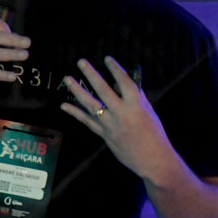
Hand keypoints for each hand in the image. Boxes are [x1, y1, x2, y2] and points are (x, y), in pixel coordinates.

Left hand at [61, 56, 177, 181]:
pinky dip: (75, 112)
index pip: (124, 82)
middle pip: (103, 90)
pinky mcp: (104, 135)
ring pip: (90, 105)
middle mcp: (122, 114)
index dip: (115, 69)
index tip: (107, 58)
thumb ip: (135, 95)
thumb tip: (122, 80)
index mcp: (136, 105)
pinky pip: (86, 121)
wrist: (152, 159)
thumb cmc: (153, 132)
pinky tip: (64, 105)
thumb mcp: (148, 110)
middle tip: (81, 62)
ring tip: (67, 79)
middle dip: (91, 75)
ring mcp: (110, 125)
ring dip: (77, 91)